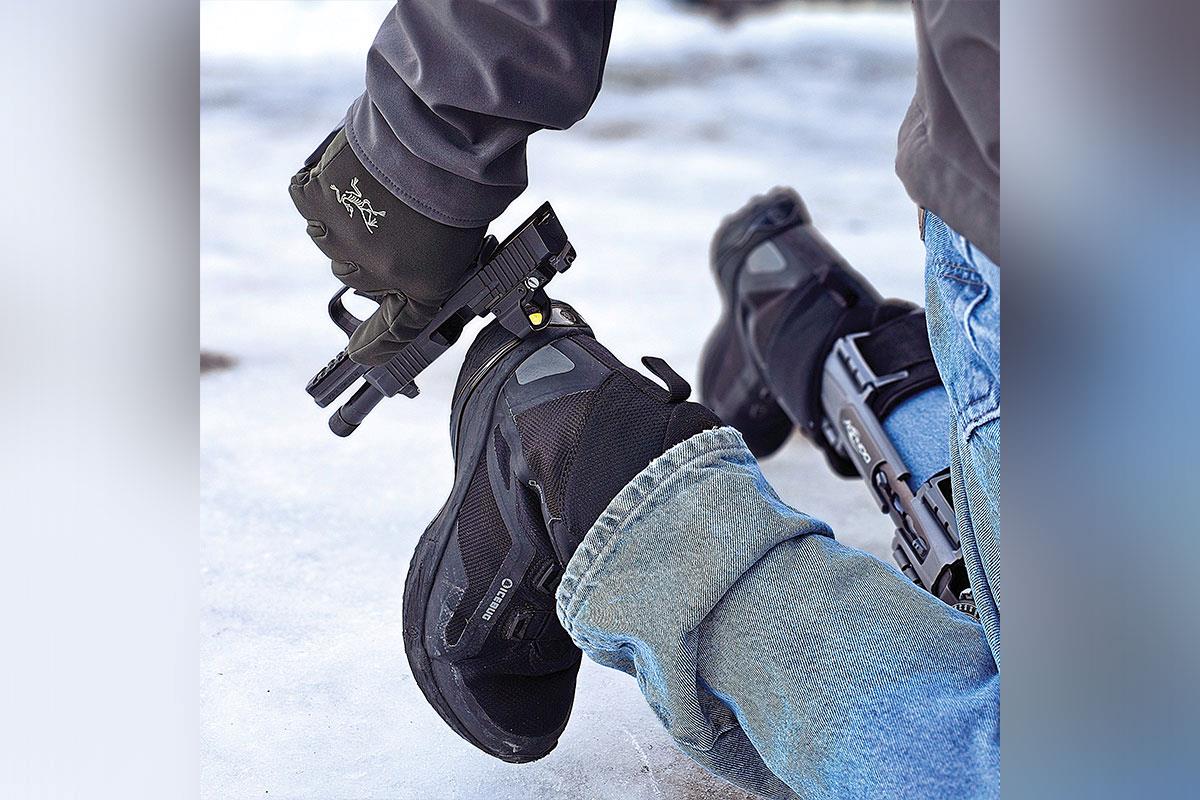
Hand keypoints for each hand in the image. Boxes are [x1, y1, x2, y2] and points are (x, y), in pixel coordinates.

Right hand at [289, 127, 485, 365]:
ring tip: (377, 187)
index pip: (398, 329)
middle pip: (358, 277)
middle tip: (392, 217)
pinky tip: (350, 171)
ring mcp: (342, 238)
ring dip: (347, 219)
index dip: (379, 345)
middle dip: (371, 252)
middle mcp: (377, 272)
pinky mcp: (316, 200)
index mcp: (423, 286)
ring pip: (331, 240)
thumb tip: (412, 263)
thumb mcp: (466, 233)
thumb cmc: (464, 178)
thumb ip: (434, 259)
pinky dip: (324, 187)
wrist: (441, 133)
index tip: (364, 356)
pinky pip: (310, 201)